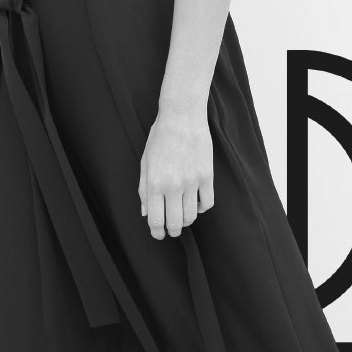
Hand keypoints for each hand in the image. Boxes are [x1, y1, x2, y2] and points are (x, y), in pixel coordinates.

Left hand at [139, 107, 214, 239]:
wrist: (182, 116)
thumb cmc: (160, 138)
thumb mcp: (145, 162)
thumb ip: (144, 189)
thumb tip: (146, 213)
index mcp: (155, 183)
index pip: (156, 220)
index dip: (157, 232)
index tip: (159, 235)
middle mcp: (173, 185)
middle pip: (175, 222)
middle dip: (172, 230)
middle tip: (172, 230)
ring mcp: (192, 181)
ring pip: (191, 215)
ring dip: (186, 221)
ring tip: (182, 216)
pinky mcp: (207, 175)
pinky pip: (208, 203)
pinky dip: (202, 208)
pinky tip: (196, 204)